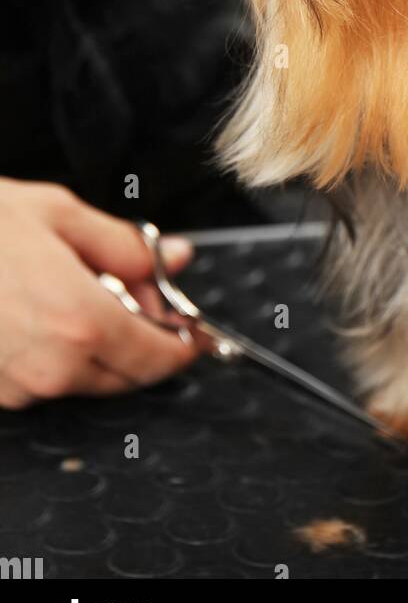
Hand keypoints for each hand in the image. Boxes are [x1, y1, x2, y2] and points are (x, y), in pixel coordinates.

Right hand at [0, 177, 198, 407]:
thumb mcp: (59, 216)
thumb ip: (126, 244)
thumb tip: (174, 256)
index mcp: (82, 323)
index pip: (159, 356)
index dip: (184, 342)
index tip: (194, 328)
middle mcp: (53, 368)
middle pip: (128, 374)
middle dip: (144, 336)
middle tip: (139, 289)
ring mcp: (19, 387)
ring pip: (87, 379)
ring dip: (101, 344)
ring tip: (82, 286)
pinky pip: (46, 379)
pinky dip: (61, 351)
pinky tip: (45, 307)